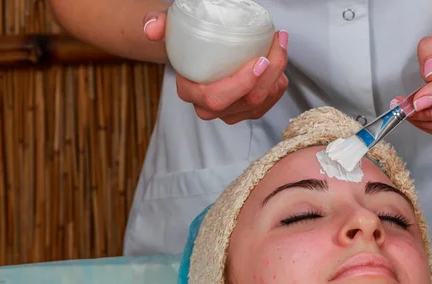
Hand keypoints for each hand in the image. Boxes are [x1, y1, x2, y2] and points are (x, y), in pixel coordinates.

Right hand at [143, 12, 288, 124]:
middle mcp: (209, 109)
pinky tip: (279, 63)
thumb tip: (152, 28)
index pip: (216, 98)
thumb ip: (160, 24)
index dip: (241, 84)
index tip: (259, 60)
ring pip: (261, 104)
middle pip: (246, 102)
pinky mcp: (246, 111)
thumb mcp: (172, 28)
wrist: (197, 50)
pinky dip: (278, 84)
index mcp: (191, 93)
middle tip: (276, 47)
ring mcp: (230, 112)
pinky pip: (269, 103)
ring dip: (277, 76)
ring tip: (279, 46)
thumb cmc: (186, 40)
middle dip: (269, 76)